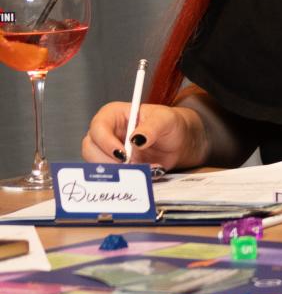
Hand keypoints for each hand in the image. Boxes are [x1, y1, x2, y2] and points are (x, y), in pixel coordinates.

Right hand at [81, 102, 205, 169]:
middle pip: (90, 149)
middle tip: (129, 166)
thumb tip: (136, 139)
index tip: (123, 154)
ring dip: (117, 171)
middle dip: (108, 161)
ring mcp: (106, 151)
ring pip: (96, 165)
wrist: (178, 142)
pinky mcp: (113, 166)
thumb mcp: (165, 120)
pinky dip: (124, 178)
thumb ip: (152, 127)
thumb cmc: (169, 124)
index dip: (106, 142)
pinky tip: (141, 174)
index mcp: (113, 115)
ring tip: (141, 169)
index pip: (98, 128)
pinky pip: (109, 176)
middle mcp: (105, 133)